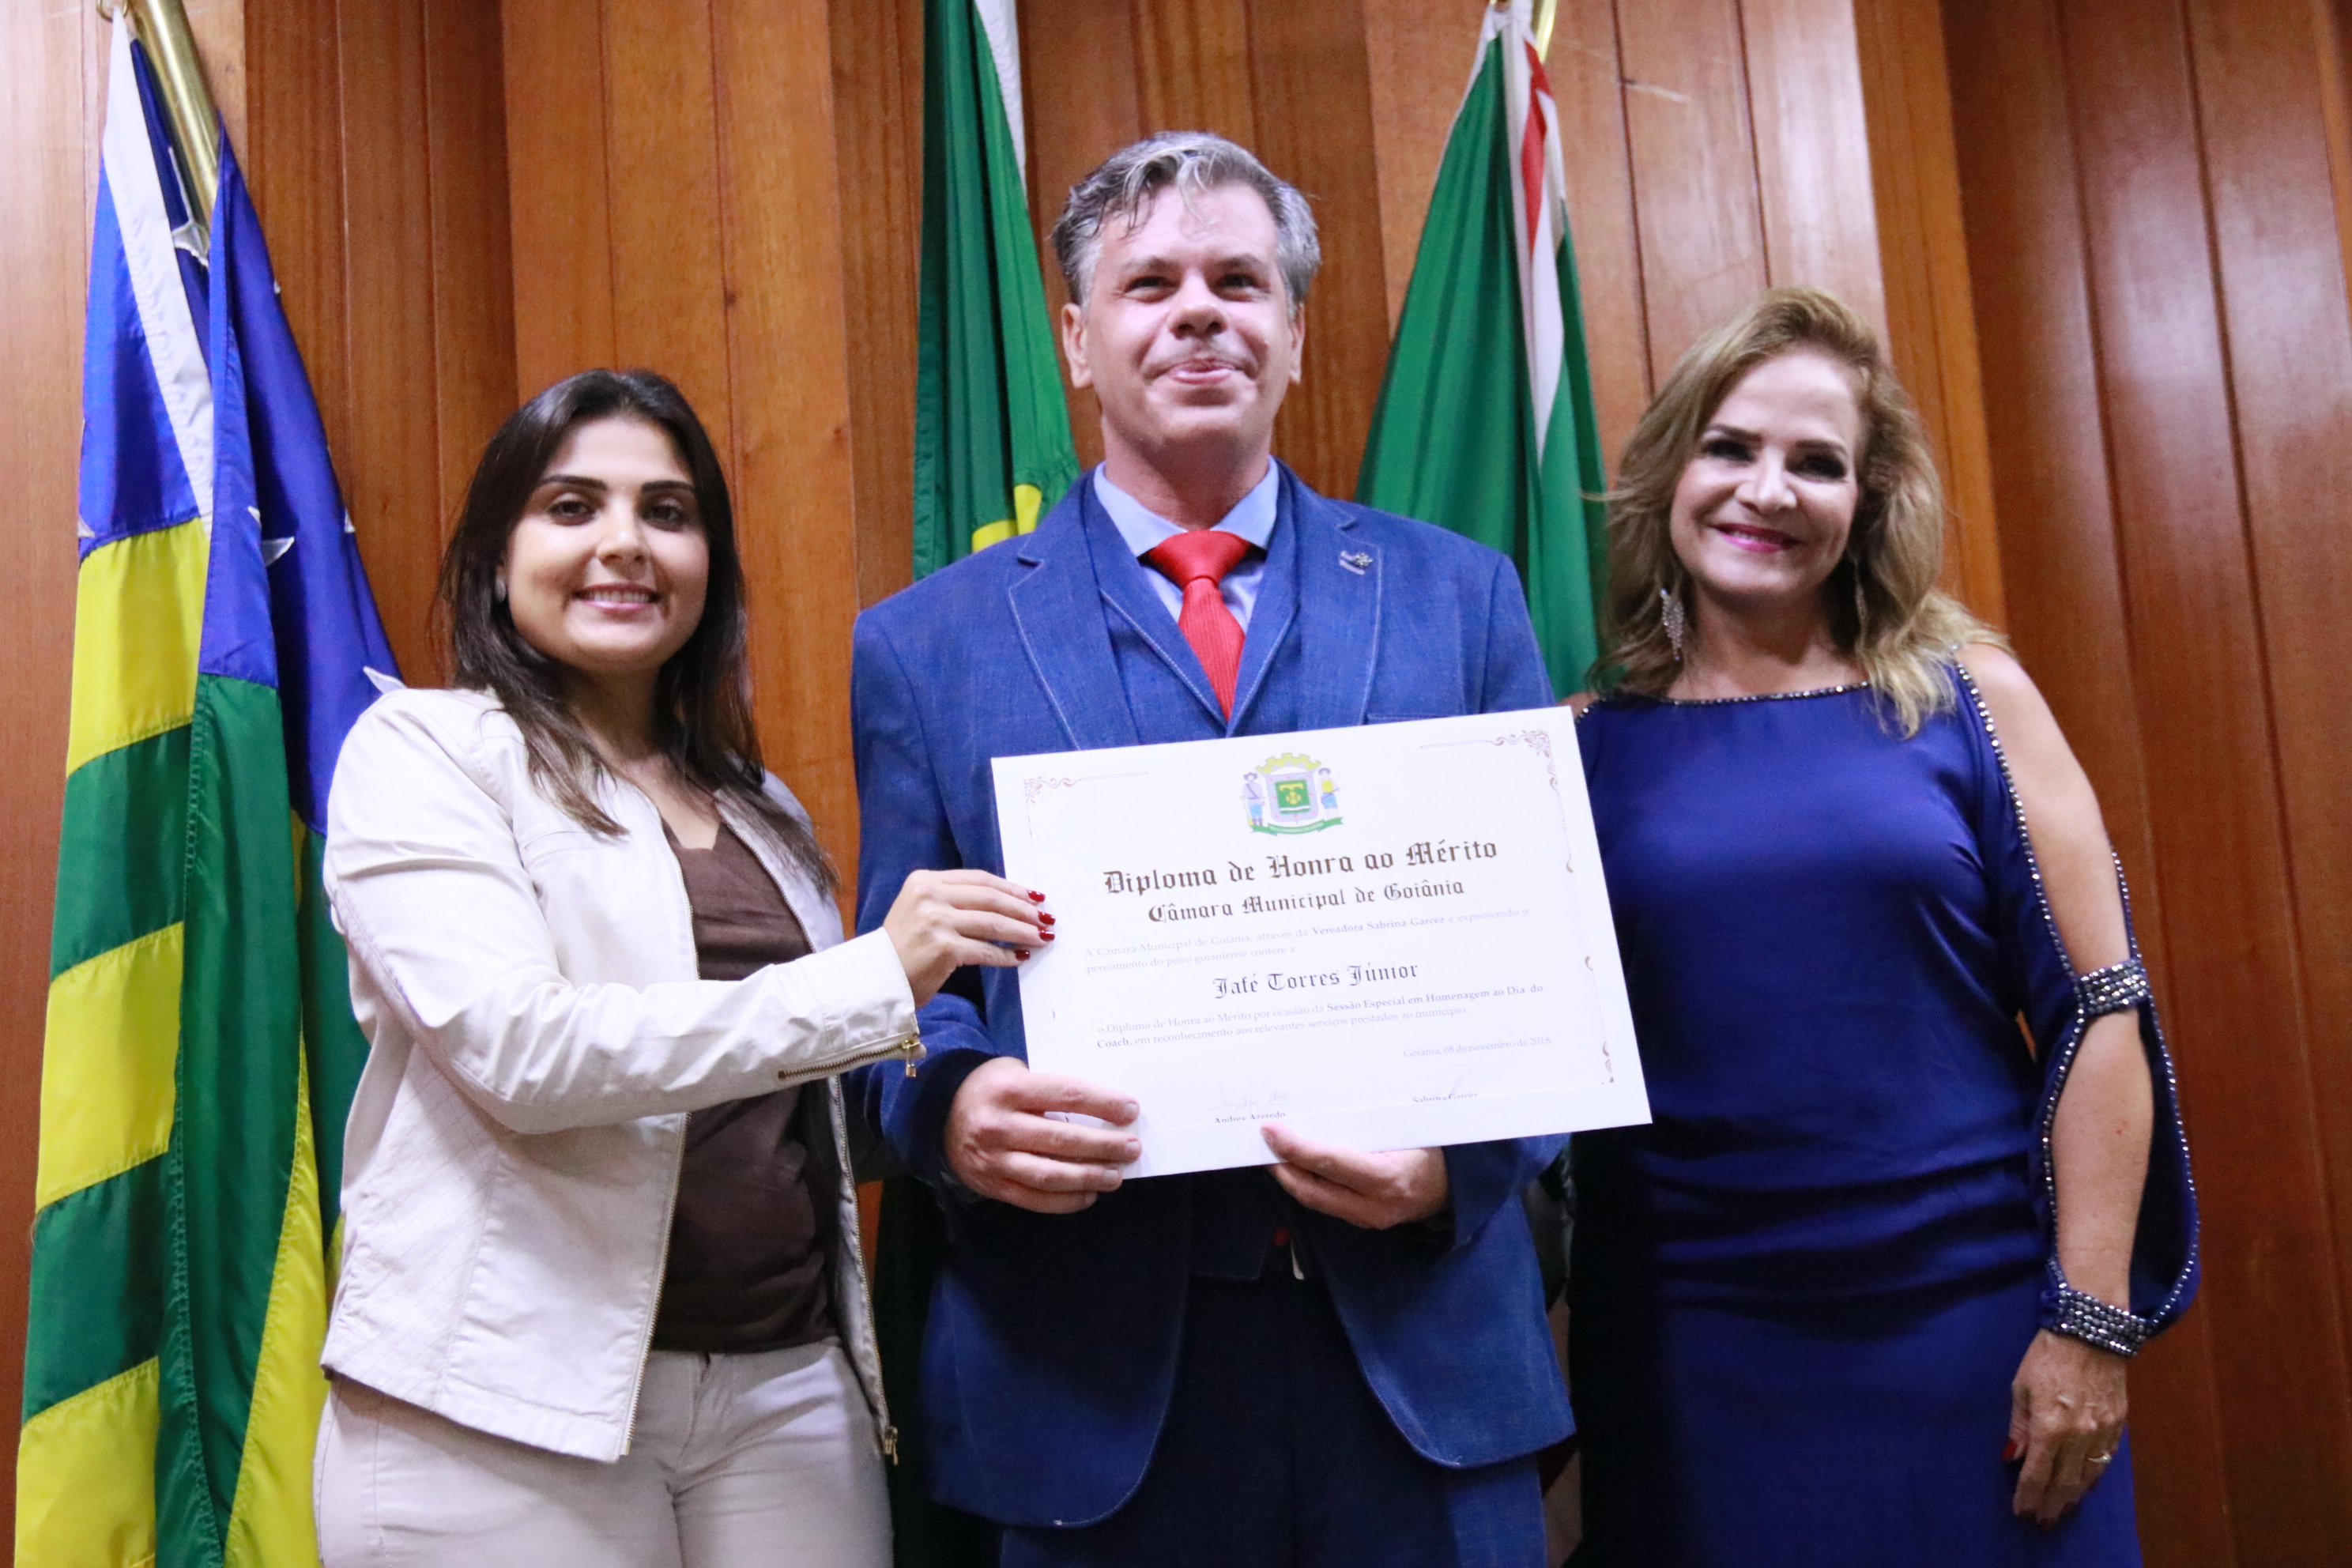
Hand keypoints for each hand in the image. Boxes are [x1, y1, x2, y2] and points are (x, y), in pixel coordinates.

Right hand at [883, 870, 1047, 1005]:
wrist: (876, 980)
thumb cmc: (901, 949)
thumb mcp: (920, 911)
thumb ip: (952, 901)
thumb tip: (1006, 905)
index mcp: (924, 880)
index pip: (979, 879)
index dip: (1011, 888)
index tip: (1033, 896)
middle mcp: (929, 895)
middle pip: (991, 898)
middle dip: (1023, 909)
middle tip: (1045, 918)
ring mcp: (936, 921)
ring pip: (993, 923)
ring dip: (1022, 931)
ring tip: (1041, 937)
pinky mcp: (943, 948)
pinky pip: (986, 950)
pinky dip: (1006, 955)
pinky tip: (1020, 958)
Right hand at [943, 1057, 1139, 1212]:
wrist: (938, 1114)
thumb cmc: (990, 1087)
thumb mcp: (1015, 1072)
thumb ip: (1049, 1087)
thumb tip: (1103, 1107)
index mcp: (1009, 1089)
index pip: (1066, 1094)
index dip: (1102, 1103)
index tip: (1130, 1110)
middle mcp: (999, 1125)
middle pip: (1061, 1139)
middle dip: (1103, 1145)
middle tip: (1131, 1148)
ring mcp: (994, 1160)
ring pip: (1050, 1174)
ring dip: (1088, 1177)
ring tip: (1116, 1176)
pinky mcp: (992, 1185)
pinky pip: (1034, 1199)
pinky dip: (1065, 1201)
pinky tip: (1089, 1194)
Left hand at [1260, 1123, 1448, 1228]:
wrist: (1459, 1185)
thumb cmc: (1433, 1146)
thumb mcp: (1407, 1127)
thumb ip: (1367, 1122)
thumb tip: (1321, 1103)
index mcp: (1388, 1176)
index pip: (1329, 1162)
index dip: (1295, 1147)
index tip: (1270, 1130)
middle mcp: (1376, 1204)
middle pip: (1313, 1189)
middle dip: (1282, 1166)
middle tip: (1264, 1141)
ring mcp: (1370, 1218)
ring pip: (1316, 1201)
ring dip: (1291, 1177)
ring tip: (1274, 1152)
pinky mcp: (1366, 1222)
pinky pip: (1328, 1204)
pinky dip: (1309, 1185)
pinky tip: (1298, 1167)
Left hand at [2008, 1329, 2128, 1527]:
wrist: (2090, 1332)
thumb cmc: (2047, 1356)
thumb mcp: (2021, 1387)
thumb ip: (2018, 1426)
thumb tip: (2010, 1457)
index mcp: (2049, 1427)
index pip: (2036, 1474)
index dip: (2028, 1496)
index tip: (2021, 1512)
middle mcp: (2078, 1436)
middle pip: (2064, 1483)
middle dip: (2051, 1505)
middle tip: (2042, 1522)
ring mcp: (2101, 1432)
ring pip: (2087, 1477)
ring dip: (2073, 1497)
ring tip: (2061, 1511)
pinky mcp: (2118, 1424)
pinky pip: (2105, 1460)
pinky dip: (2094, 1477)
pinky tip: (2085, 1486)